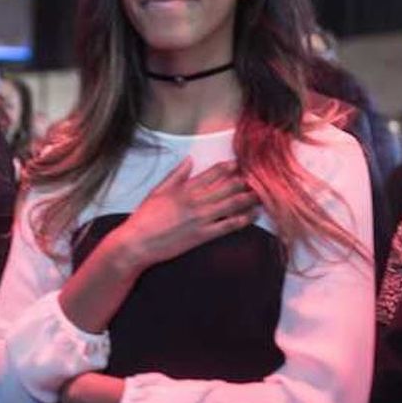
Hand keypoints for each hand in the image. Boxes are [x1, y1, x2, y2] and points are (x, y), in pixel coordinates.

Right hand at [110, 159, 259, 271]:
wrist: (139, 242)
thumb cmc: (145, 217)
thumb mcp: (158, 190)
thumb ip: (176, 175)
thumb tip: (189, 160)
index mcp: (185, 188)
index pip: (213, 173)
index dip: (230, 167)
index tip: (241, 164)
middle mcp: (196, 201)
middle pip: (228, 187)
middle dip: (245, 181)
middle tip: (259, 177)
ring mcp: (201, 218)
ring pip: (232, 204)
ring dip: (249, 198)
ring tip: (263, 193)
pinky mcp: (203, 235)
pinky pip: (228, 226)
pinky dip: (243, 219)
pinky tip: (253, 215)